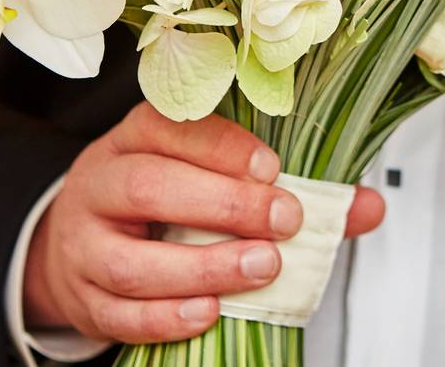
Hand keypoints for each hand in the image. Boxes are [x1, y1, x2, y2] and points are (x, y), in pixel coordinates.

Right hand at [23, 103, 386, 343]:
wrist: (77, 243)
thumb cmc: (158, 204)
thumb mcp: (207, 177)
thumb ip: (289, 191)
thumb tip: (367, 206)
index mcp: (133, 139)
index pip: (168, 127)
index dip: (221, 146)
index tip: (273, 168)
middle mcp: (100, 185)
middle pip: (147, 187)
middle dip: (223, 205)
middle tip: (283, 220)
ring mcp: (84, 245)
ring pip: (130, 260)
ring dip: (202, 267)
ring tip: (261, 268)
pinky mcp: (83, 298)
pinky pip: (119, 314)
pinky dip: (167, 318)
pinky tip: (210, 314)